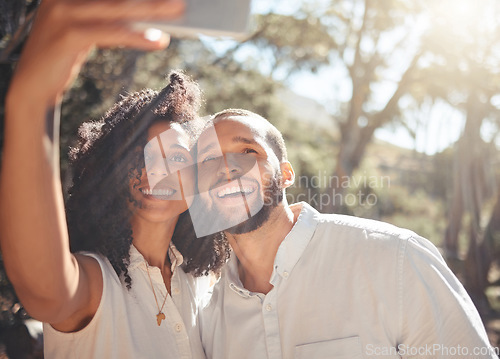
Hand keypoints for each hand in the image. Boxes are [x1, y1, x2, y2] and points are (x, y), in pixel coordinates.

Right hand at [8, 0, 184, 105]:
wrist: (32, 86)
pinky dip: (136, 36)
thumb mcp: (87, 30)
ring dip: (151, 9)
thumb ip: (109, 18)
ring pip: (116, 8)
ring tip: (177, 12)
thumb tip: (149, 14)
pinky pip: (110, 32)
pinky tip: (156, 40)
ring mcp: (62, 11)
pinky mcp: (68, 34)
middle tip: (179, 0)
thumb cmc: (63, 55)